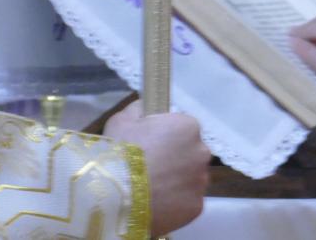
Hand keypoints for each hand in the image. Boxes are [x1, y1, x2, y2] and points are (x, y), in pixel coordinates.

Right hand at [105, 103, 206, 234]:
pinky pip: (187, 201)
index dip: (166, 137)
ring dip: (176, 182)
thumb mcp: (122, 120)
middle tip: (150, 170)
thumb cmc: (119, 154)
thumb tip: (146, 108)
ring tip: (151, 190)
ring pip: (191, 179)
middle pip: (191, 154)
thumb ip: (140, 110)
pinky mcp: (196, 207)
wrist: (114, 197)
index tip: (151, 146)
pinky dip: (175, 204)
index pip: (184, 129)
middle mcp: (201, 152)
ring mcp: (201, 181)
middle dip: (175, 160)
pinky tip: (156, 205)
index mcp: (188, 127)